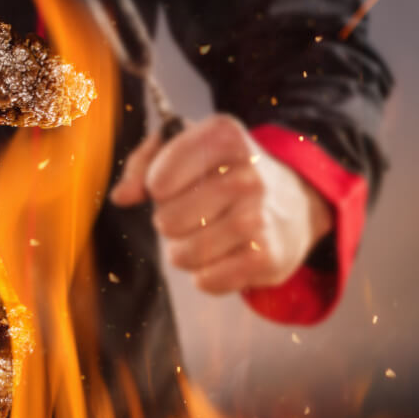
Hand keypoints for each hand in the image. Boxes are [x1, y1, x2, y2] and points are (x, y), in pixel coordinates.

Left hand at [109, 114, 332, 294]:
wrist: (297, 201)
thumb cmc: (228, 173)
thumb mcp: (187, 147)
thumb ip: (143, 162)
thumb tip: (121, 196)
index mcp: (224, 136)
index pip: (157, 181)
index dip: (158, 188)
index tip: (175, 183)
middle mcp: (247, 174)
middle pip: (166, 221)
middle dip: (171, 222)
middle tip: (197, 212)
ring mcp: (259, 216)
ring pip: (182, 254)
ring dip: (185, 251)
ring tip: (208, 235)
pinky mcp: (268, 257)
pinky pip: (206, 281)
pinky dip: (206, 275)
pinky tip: (224, 256)